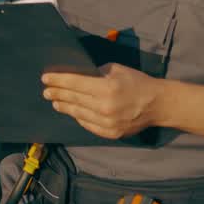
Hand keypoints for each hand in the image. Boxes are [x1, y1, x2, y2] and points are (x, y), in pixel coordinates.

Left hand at [42, 64, 165, 138]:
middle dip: (57, 94)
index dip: (57, 80)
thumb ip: (94, 73)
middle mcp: (105, 107)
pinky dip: (78, 117)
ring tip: (55, 101)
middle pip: (73, 99)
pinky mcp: (111, 133)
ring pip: (78, 113)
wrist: (158, 104)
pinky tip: (72, 111)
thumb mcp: (115, 70)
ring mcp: (108, 123)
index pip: (74, 83)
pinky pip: (88, 124)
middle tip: (46, 91)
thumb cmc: (136, 82)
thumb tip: (75, 75)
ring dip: (64, 106)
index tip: (45, 78)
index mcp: (106, 88)